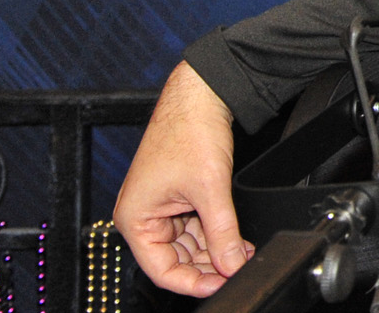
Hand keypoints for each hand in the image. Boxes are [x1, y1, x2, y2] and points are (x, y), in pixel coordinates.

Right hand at [112, 61, 252, 295]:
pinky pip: (196, 226)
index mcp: (135, 219)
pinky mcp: (179, 197)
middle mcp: (144, 216)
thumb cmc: (188, 131)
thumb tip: (233, 264)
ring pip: (190, 244)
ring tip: (243, 252)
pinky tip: (237, 240)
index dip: (193, 282)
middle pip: (176, 259)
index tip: (222, 283)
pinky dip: (215, 234)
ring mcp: (162, 207)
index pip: (162, 270)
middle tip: (239, 267)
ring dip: (215, 250)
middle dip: (209, 265)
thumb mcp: (210, 189)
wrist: (201, 95)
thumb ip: (222, 233)